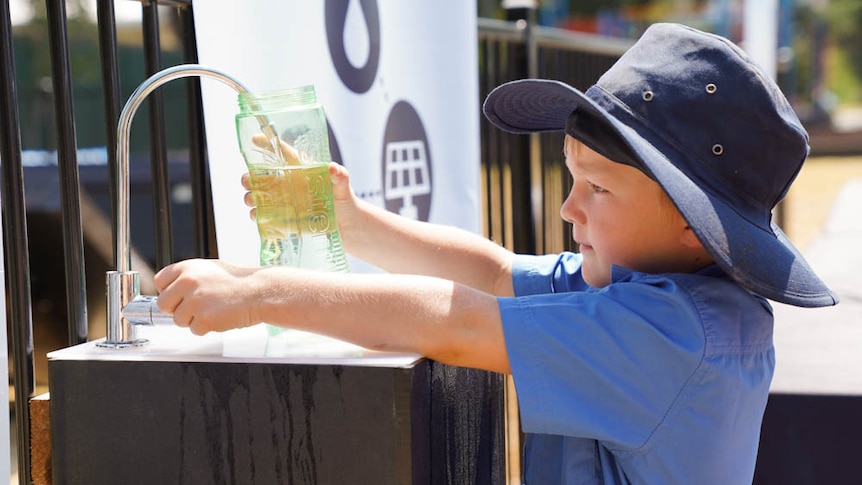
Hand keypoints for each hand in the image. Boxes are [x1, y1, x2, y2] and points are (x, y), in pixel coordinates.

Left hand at [154, 259, 261, 334]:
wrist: (260, 291)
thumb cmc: (239, 281)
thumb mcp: (210, 269)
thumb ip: (189, 277)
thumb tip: (173, 290)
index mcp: (187, 268)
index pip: (160, 282)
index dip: (169, 291)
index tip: (178, 297)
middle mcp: (187, 282)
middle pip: (163, 304)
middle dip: (176, 309)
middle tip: (195, 308)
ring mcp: (194, 301)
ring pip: (178, 320)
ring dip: (194, 319)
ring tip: (214, 310)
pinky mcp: (204, 319)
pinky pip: (195, 330)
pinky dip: (207, 328)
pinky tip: (220, 316)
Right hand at [241, 153, 362, 237]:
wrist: (349, 226)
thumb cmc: (345, 202)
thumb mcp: (343, 188)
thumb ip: (340, 177)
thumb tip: (333, 168)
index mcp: (301, 170)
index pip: (282, 153)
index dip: (267, 144)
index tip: (254, 139)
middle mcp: (289, 184)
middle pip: (261, 176)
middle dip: (249, 178)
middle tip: (248, 182)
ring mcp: (284, 202)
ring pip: (258, 196)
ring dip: (251, 198)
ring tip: (253, 201)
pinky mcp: (284, 220)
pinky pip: (265, 217)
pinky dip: (258, 217)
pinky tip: (259, 217)